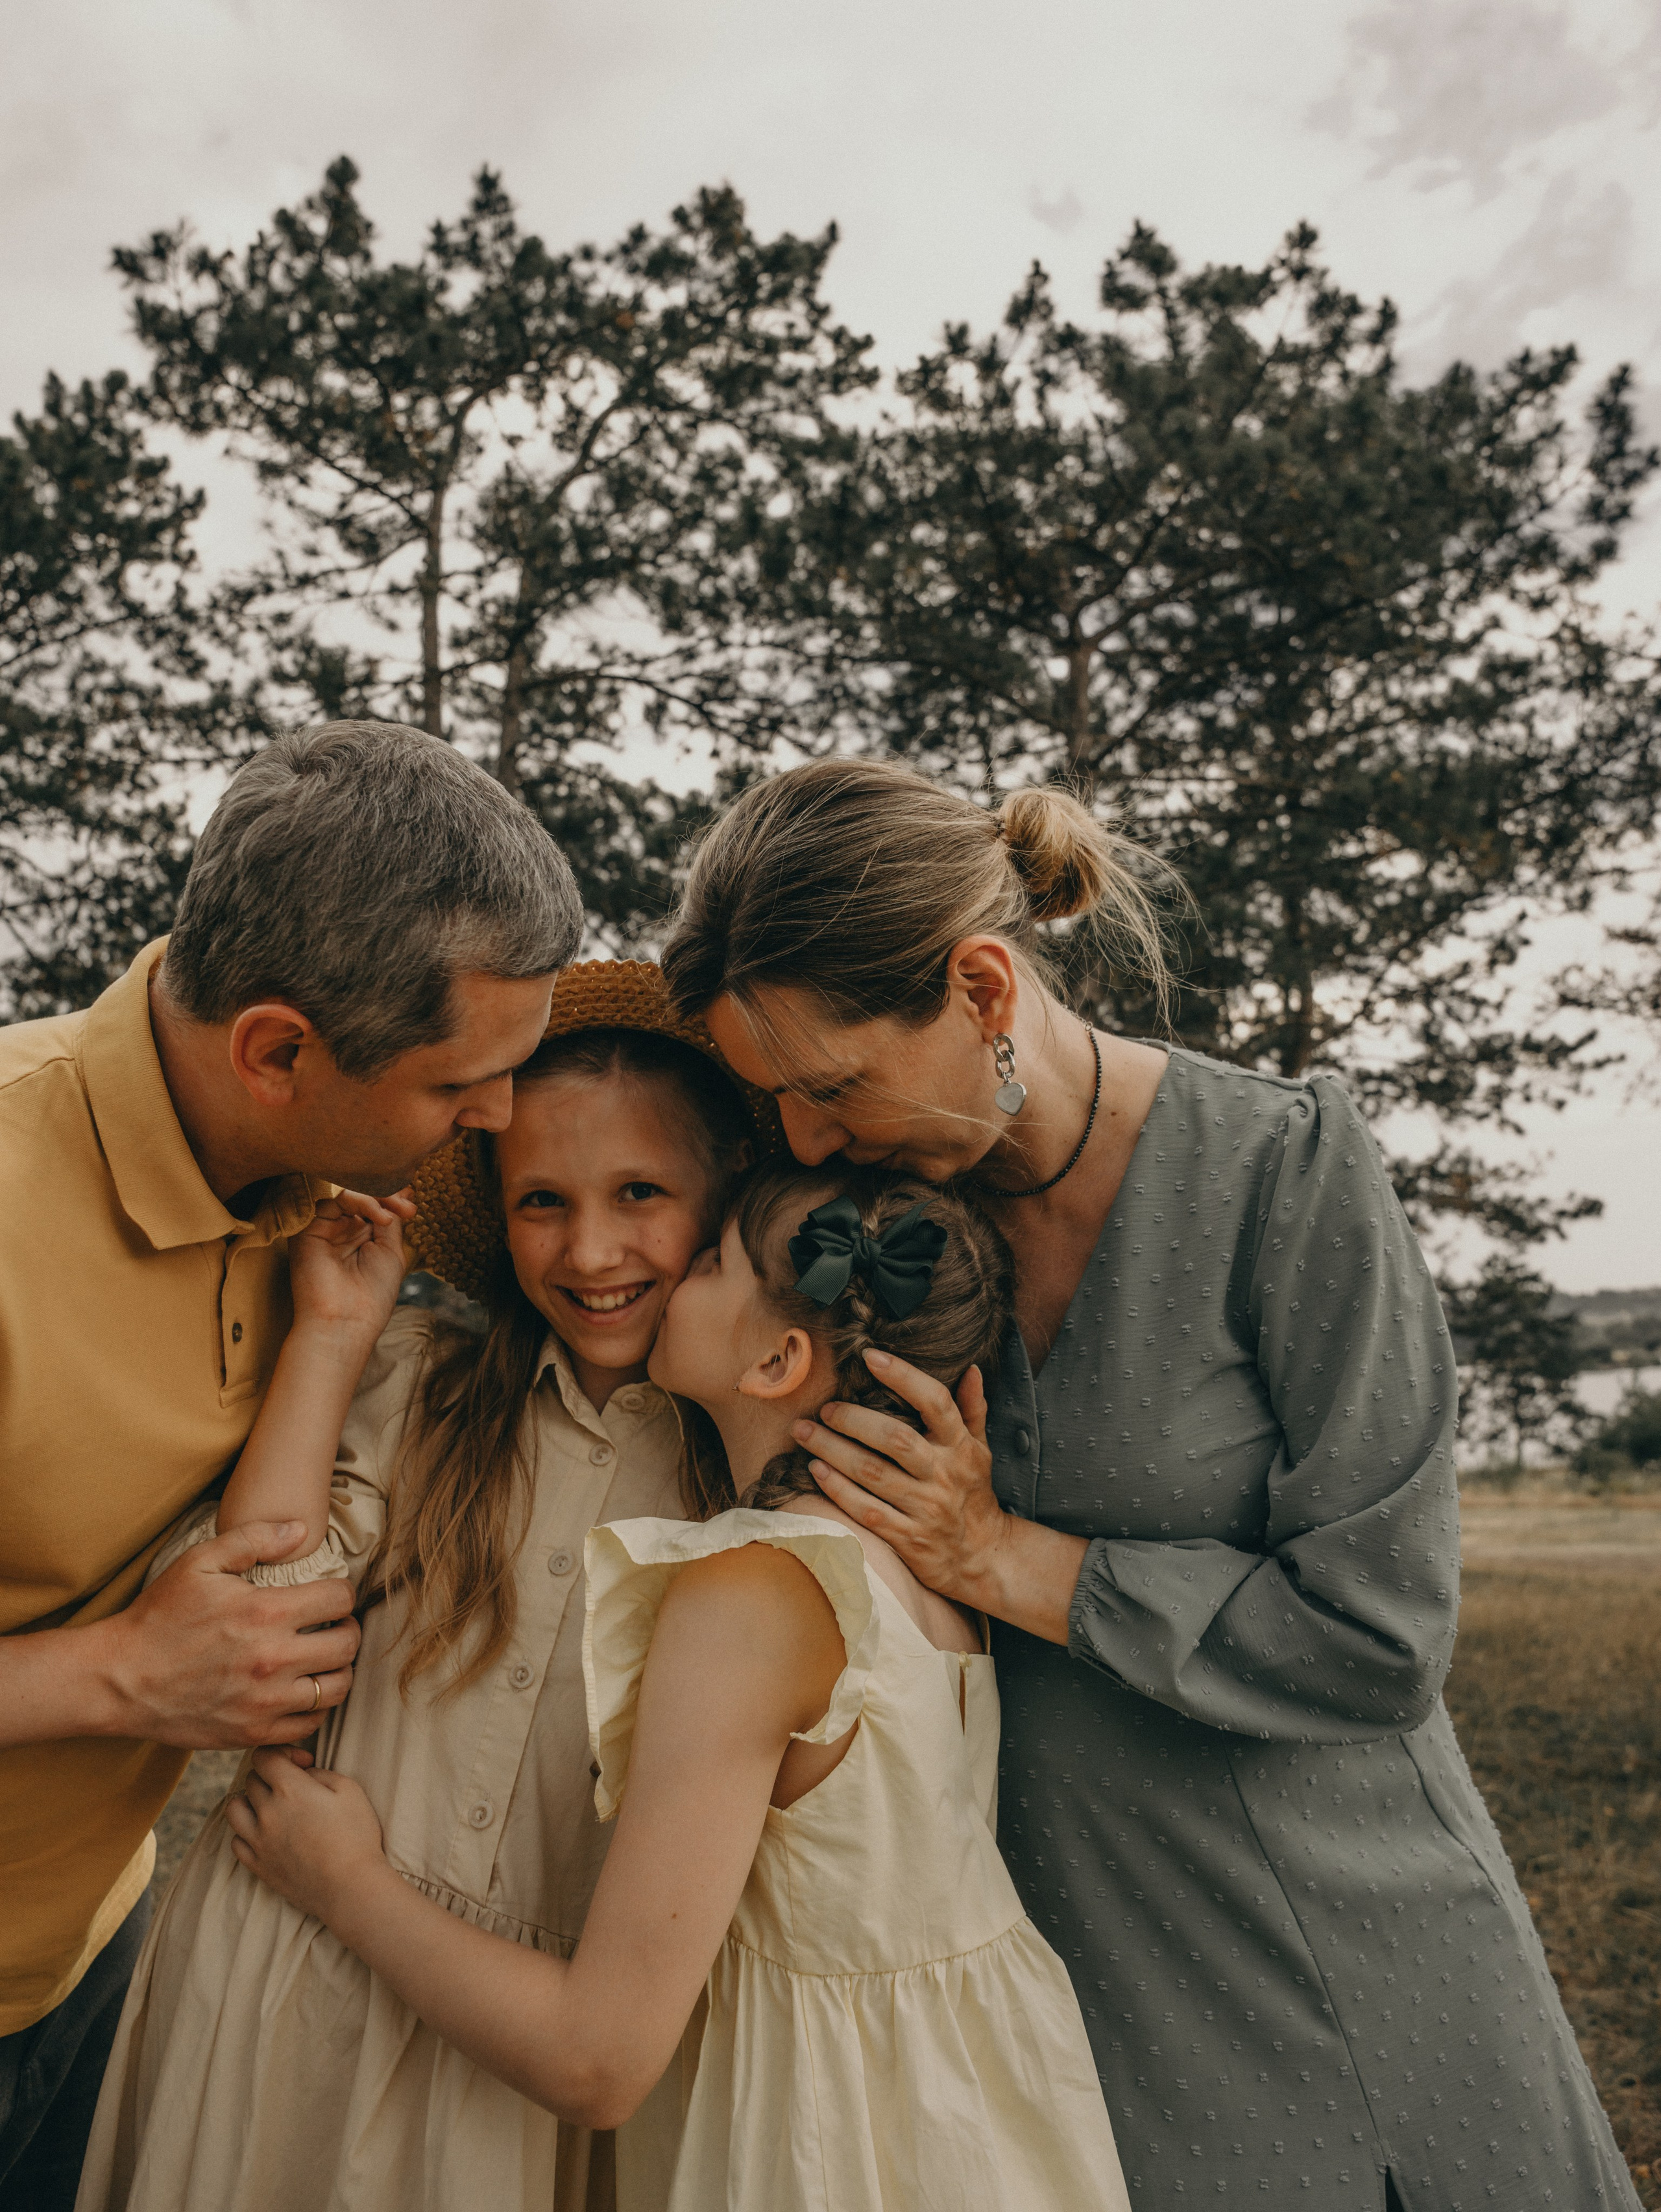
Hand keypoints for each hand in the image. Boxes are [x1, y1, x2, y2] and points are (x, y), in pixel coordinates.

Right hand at [102, 1521, 361, 1745]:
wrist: (120, 1678)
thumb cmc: (159, 1617)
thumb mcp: (198, 1563)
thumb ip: (253, 1539)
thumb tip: (300, 1529)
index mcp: (266, 1613)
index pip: (340, 1599)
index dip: (341, 1593)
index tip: (330, 1595)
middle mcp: (273, 1659)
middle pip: (348, 1645)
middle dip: (347, 1629)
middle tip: (333, 1626)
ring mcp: (265, 1702)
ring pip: (337, 1688)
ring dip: (338, 1670)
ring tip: (323, 1658)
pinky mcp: (253, 1733)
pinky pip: (310, 1725)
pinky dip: (315, 1707)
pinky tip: (301, 1689)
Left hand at [226, 1748, 388, 1924]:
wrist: (351, 1888)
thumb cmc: (356, 1836)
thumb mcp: (349, 1789)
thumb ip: (320, 1773)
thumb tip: (303, 1773)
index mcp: (290, 1789)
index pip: (264, 1756)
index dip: (282, 1752)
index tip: (302, 1763)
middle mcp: (267, 1812)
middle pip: (251, 1780)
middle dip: (271, 1775)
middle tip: (294, 1786)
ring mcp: (259, 1841)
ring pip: (234, 1809)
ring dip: (249, 1801)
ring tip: (270, 1807)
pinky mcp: (258, 1866)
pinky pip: (236, 1841)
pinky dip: (247, 1832)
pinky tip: (266, 1833)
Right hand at [286, 1189, 413, 1345]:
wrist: (346, 1323)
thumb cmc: (371, 1296)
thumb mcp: (391, 1251)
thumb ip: (389, 1218)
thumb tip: (398, 1191)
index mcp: (359, 1234)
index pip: (374, 1201)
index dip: (393, 1198)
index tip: (412, 1207)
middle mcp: (339, 1227)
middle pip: (361, 1192)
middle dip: (388, 1193)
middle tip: (407, 1205)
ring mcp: (323, 1226)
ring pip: (348, 1191)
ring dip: (377, 1196)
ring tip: (396, 1214)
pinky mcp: (308, 1227)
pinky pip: (334, 1198)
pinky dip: (361, 1201)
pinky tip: (381, 1218)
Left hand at [793, 1354, 1088, 1642]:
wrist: (983, 1557)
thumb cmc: (974, 1494)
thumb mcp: (980, 1449)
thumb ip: (972, 1409)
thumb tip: (971, 1368)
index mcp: (960, 1447)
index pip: (935, 1402)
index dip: (904, 1376)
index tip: (870, 1356)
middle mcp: (943, 1475)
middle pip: (895, 1439)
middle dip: (853, 1419)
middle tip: (824, 1408)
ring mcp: (925, 1509)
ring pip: (873, 1474)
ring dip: (834, 1450)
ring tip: (804, 1432)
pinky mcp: (908, 1538)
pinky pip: (867, 1511)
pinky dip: (839, 1490)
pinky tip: (816, 1470)